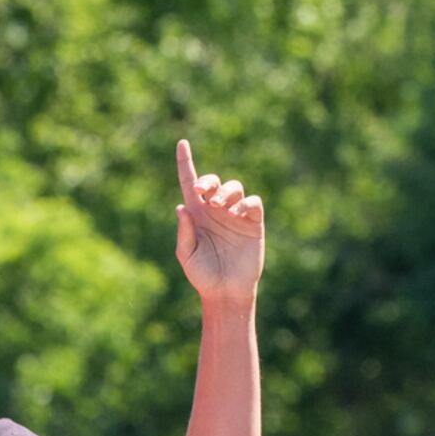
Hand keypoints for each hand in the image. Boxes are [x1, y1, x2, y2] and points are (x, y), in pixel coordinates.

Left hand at [174, 139, 264, 302]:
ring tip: (221, 207)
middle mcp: (215, 210)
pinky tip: (235, 214)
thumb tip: (181, 206)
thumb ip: (184, 232)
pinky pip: (252, 202)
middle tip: (202, 192)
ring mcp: (235, 215)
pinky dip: (245, 203)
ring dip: (226, 192)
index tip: (181, 143)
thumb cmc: (203, 276)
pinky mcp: (253, 223)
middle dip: (208, 180)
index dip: (186, 163)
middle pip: (213, 182)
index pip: (190, 183)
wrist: (225, 292)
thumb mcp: (187, 255)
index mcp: (196, 215)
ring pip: (234, 187)